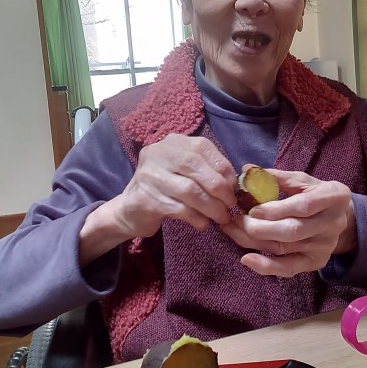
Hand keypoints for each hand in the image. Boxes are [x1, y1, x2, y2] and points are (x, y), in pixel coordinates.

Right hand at [79, 135, 236, 263]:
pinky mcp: (146, 199)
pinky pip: (180, 209)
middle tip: (230, 206)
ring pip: (190, 191)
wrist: (131, 209)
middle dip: (220, 189)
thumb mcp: (185, 172)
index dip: (224, 168)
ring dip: (212, 207)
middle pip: (196, 167)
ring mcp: (149, 175)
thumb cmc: (166, 189)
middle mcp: (158, 153)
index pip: (203, 148)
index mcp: (173, 143)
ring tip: (221, 218)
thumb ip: (207, 170)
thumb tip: (235, 182)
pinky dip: (197, 218)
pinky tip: (203, 224)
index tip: (233, 188)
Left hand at [221, 169, 356, 277]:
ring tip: (233, 231)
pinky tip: (247, 259)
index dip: (275, 209)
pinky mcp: (316, 262)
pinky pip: (289, 268)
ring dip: (253, 241)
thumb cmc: (315, 194)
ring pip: (285, 248)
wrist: (339, 217)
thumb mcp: (303, 180)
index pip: (303, 205)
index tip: (251, 209)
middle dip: (259, 227)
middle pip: (292, 231)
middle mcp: (333, 223)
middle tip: (237, 220)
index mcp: (334, 196)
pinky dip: (266, 266)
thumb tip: (247, 170)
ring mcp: (325, 245)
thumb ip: (277, 177)